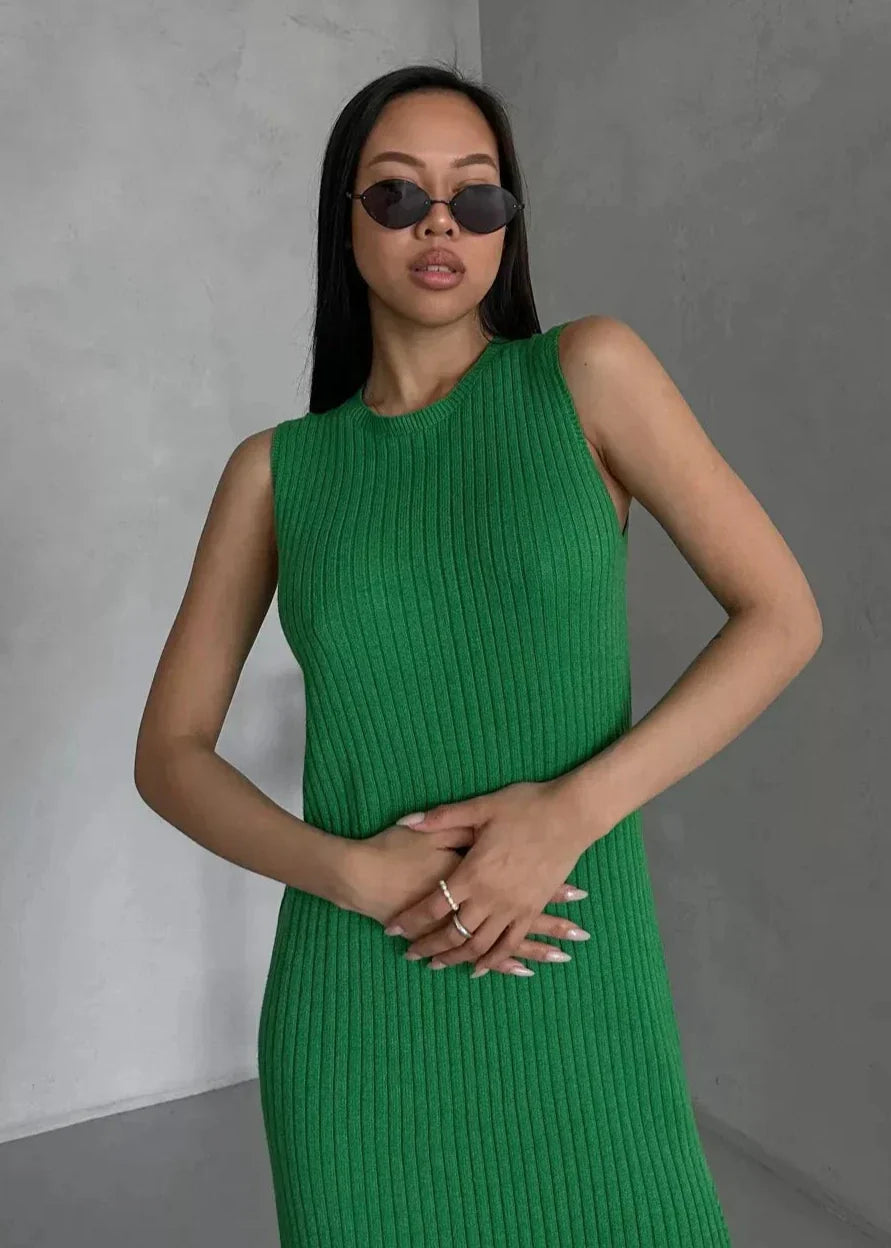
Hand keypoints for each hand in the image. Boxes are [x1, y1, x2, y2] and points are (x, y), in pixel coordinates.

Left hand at [353, 814, 589, 977]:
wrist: (571, 815)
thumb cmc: (525, 806)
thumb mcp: (481, 807)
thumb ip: (442, 817)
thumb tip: (407, 820)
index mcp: (473, 872)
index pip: (433, 906)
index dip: (410, 920)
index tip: (392, 930)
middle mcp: (491, 897)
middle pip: (452, 933)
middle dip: (428, 947)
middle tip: (410, 954)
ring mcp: (513, 907)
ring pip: (479, 945)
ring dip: (456, 958)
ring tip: (438, 964)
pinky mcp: (532, 910)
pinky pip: (510, 944)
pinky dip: (493, 961)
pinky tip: (480, 968)